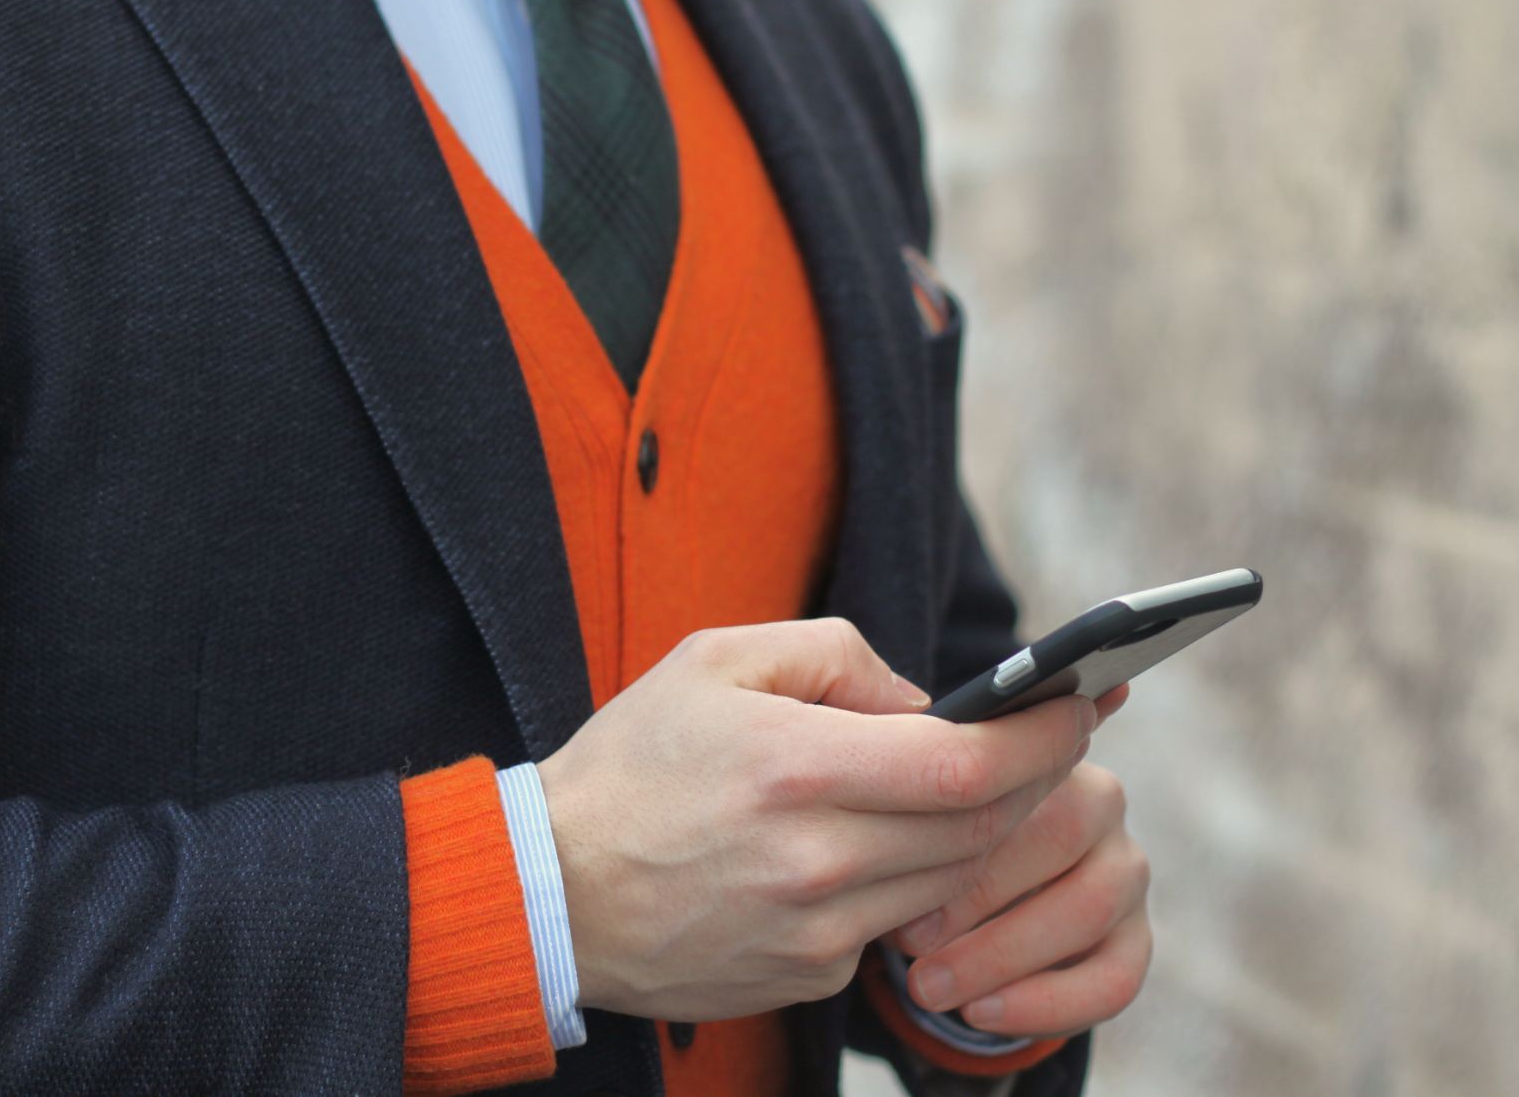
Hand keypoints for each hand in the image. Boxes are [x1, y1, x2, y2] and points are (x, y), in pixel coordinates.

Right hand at [535, 619, 1096, 1021]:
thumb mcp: (715, 662)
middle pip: (979, 829)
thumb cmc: (632, 763)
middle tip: (1047, 738)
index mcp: (794, 768)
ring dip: (975, 832)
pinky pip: (893, 924)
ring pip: (950, 882)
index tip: (1081, 707)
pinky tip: (869, 846)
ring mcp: (815, 932)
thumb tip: (926, 700)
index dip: (1042, 737)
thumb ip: (834, 658)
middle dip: (1029, 779)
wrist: (554, 890)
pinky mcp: (808, 977)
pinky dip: (904, 881)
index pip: (967, 765)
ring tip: (960, 785)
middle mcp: (815, 860)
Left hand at [890, 687, 1151, 1037]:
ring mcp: (1122, 868)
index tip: (905, 850)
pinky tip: (980, 1013)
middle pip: (1061, 827)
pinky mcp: (1130, 937)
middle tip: (905, 934)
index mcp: (1033, 739)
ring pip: (1090, 904)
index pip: (1022, 755)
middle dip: (977, 890)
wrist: (909, 888)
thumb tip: (905, 710)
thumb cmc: (883, 815)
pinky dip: (1048, 1003)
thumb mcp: (867, 759)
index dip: (971, 805)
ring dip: (1002, 952)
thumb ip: (880, 717)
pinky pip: (1116, 976)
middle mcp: (1095, 797)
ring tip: (925, 984)